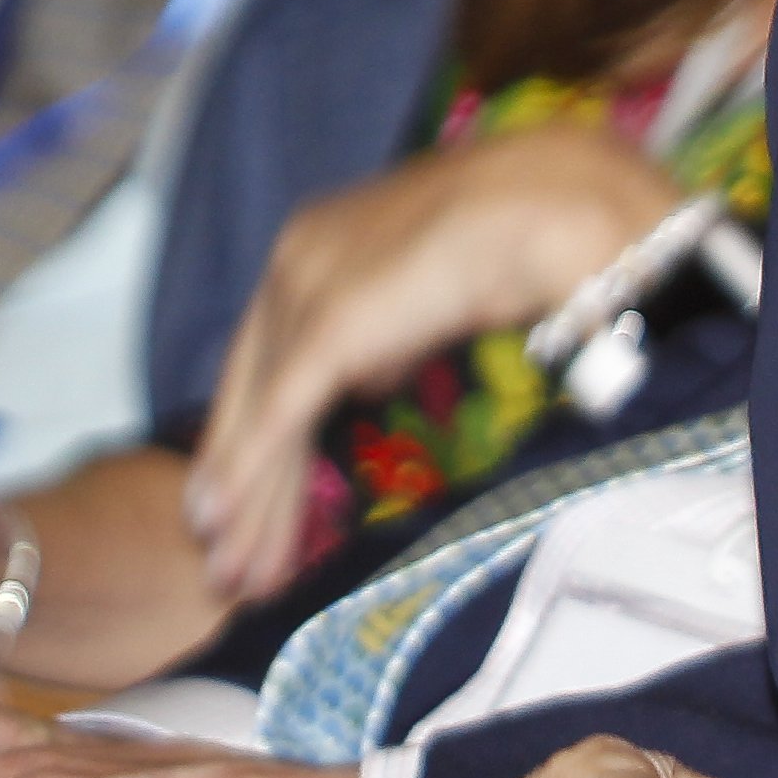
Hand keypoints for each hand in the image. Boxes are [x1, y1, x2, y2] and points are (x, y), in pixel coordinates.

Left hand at [184, 124, 684, 599]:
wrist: (553, 204)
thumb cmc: (524, 239)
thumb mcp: (438, 296)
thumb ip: (393, 336)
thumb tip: (374, 380)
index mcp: (321, 242)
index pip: (274, 353)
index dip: (256, 431)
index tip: (243, 501)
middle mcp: (296, 259)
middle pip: (251, 386)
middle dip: (238, 478)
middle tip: (223, 559)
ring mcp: (305, 288)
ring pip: (258, 411)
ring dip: (247, 499)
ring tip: (232, 573)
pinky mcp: (328, 327)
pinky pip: (279, 417)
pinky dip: (255, 479)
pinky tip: (234, 530)